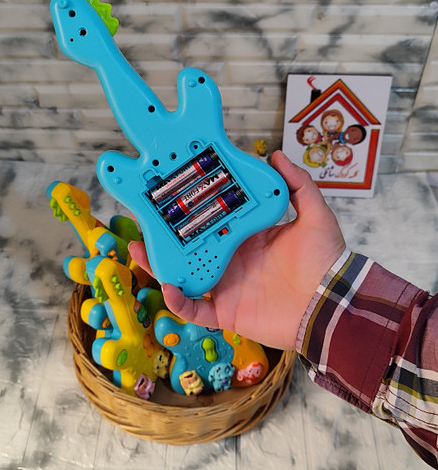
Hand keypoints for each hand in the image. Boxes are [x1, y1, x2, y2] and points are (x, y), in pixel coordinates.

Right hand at [129, 151, 345, 349]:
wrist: (331, 305)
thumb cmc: (325, 262)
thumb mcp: (315, 216)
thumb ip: (298, 185)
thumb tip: (276, 156)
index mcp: (246, 237)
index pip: (210, 220)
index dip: (190, 209)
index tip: (170, 192)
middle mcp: (232, 260)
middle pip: (189, 247)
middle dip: (163, 236)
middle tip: (141, 219)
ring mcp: (226, 287)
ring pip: (182, 276)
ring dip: (158, 265)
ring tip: (138, 249)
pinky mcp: (226, 312)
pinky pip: (193, 310)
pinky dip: (176, 302)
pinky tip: (166, 286)